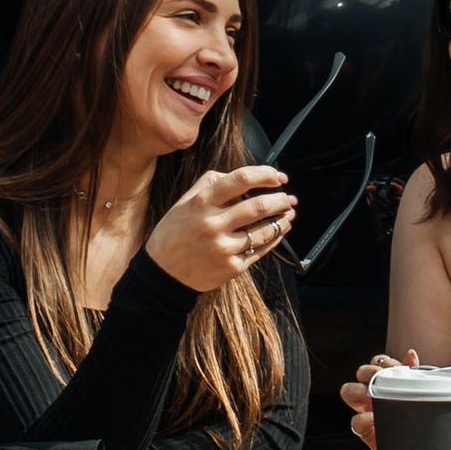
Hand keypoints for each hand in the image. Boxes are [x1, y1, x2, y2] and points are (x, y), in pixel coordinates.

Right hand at [145, 164, 296, 293]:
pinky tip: (278, 232)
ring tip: (288, 214)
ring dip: (282, 220)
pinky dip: (275, 239)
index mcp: (202, 203)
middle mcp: (213, 224)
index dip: (265, 175)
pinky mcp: (232, 268)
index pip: (241, 179)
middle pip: (259, 206)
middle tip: (288, 198)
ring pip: (264, 230)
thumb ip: (210, 184)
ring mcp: (224, 248)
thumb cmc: (174, 234)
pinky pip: (261, 250)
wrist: (162, 274)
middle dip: (280, 200)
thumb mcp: (184, 202)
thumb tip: (243, 177)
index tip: (277, 176)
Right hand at [334, 346, 420, 449]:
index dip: (383, 362)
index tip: (396, 367)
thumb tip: (410, 354)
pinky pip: (355, 422)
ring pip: (348, 391)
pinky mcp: (365, 432)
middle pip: (361, 372)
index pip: (377, 363)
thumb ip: (414, 375)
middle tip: (381, 378)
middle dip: (369, 371)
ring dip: (360, 390)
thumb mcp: (418, 397)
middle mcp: (373, 395)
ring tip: (374, 396)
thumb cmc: (416, 425)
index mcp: (386, 384)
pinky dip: (363, 419)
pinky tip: (375, 419)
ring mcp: (366, 412)